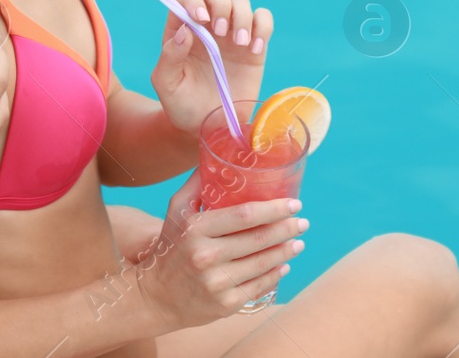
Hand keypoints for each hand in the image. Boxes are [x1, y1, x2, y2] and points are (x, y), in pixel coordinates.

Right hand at [135, 172, 306, 330]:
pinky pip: (259, 286)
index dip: (274, 209)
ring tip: (298, 242)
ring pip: (263, 264)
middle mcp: (206, 256)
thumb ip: (197, 183)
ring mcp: (217, 283)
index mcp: (196, 229)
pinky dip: (276, 275)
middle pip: (258, 239)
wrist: (156, 296)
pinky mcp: (225, 304)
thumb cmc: (170, 247)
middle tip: (303, 223)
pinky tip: (283, 265)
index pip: (244, 215)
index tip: (294, 204)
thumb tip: (219, 155)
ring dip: (286, 251)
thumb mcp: (177, 211)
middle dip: (287, 229)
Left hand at [150, 0, 272, 135]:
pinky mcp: (254, 45)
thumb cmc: (181, 105)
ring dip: (241, 15)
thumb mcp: (167, 84)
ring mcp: (232, 33)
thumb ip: (170, 56)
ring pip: (240, 0)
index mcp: (182, 29)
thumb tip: (185, 29)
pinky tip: (255, 49)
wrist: (210, 128)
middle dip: (220, 2)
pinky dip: (263, 27)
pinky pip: (263, 20)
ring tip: (240, 43)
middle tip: (221, 31)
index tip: (201, 19)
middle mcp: (207, 25)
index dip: (193, 2)